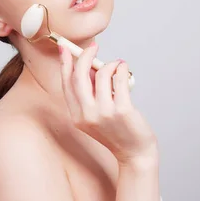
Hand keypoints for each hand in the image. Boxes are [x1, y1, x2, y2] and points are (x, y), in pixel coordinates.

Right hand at [59, 42, 157, 166]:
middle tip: (94, 47)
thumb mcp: (96, 115)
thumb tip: (91, 66)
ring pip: (102, 74)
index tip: (65, 48)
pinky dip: (121, 69)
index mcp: (77, 116)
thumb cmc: (118, 131)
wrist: (135, 154)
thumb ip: (91, 93)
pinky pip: (119, 79)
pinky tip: (124, 68)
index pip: (66, 84)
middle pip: (79, 76)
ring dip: (110, 64)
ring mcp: (104, 113)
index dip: (64, 63)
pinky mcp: (122, 110)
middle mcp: (87, 115)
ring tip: (118, 65)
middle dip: (85, 56)